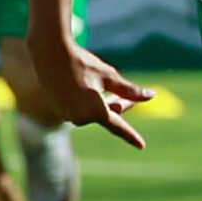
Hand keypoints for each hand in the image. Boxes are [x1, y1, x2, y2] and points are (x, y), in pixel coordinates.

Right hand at [36, 36, 156, 149]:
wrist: (49, 55)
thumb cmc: (82, 64)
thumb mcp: (109, 76)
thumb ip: (129, 91)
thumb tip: (151, 96)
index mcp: (95, 110)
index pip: (118, 126)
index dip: (131, 136)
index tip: (141, 146)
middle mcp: (80, 117)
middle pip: (107, 116)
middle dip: (119, 106)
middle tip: (130, 98)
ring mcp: (68, 115)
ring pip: (93, 113)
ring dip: (103, 104)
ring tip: (104, 88)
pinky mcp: (59, 111)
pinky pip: (80, 110)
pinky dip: (88, 103)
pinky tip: (85, 87)